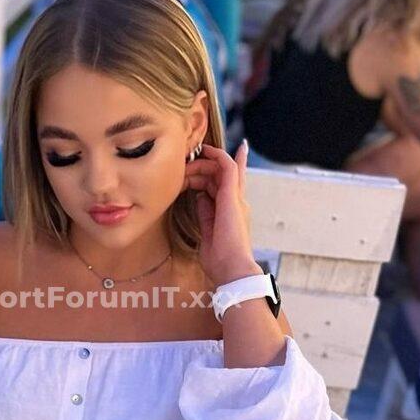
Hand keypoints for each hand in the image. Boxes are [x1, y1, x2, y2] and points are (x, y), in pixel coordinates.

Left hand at [181, 140, 260, 286]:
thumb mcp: (207, 232)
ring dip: (203, 164)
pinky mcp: (233, 197)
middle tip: (182, 169)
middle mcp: (237, 202)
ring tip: (186, 165)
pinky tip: (205, 150)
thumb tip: (200, 197)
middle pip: (221, 176)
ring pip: (223, 169)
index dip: (217, 170)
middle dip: (201, 169)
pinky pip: (228, 167)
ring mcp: (236, 198)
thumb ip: (205, 213)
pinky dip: (218, 156)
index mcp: (231, 212)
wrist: (232, 269)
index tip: (208, 157)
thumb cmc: (220, 259)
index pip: (227, 185)